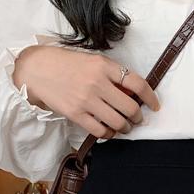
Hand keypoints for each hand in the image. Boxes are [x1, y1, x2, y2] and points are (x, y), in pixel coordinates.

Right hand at [12, 43, 161, 135]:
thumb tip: (132, 92)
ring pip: (117, 122)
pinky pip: (99, 130)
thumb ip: (112, 73)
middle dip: (137, 117)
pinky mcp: (75, 114)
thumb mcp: (93, 60)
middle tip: (137, 119)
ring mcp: (87, 100)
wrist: (39, 69)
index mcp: (105, 66)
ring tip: (124, 126)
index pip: (137, 83)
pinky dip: (108, 133)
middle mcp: (98, 83)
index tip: (154, 105)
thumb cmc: (67, 63)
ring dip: (125, 127)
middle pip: (130, 107)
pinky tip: (109, 131)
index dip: (150, 97)